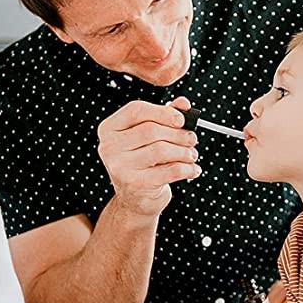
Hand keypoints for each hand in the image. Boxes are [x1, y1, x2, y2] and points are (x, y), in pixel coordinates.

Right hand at [97, 96, 200, 217]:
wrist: (136, 199)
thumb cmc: (143, 163)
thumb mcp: (149, 138)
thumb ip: (165, 117)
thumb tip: (183, 103)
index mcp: (109, 129)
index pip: (136, 110)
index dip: (162, 111)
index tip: (181, 119)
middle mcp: (109, 147)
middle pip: (151, 130)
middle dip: (178, 134)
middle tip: (192, 139)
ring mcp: (120, 167)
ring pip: (162, 150)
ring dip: (184, 152)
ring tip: (192, 155)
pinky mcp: (136, 184)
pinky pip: (170, 170)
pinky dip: (187, 169)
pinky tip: (193, 169)